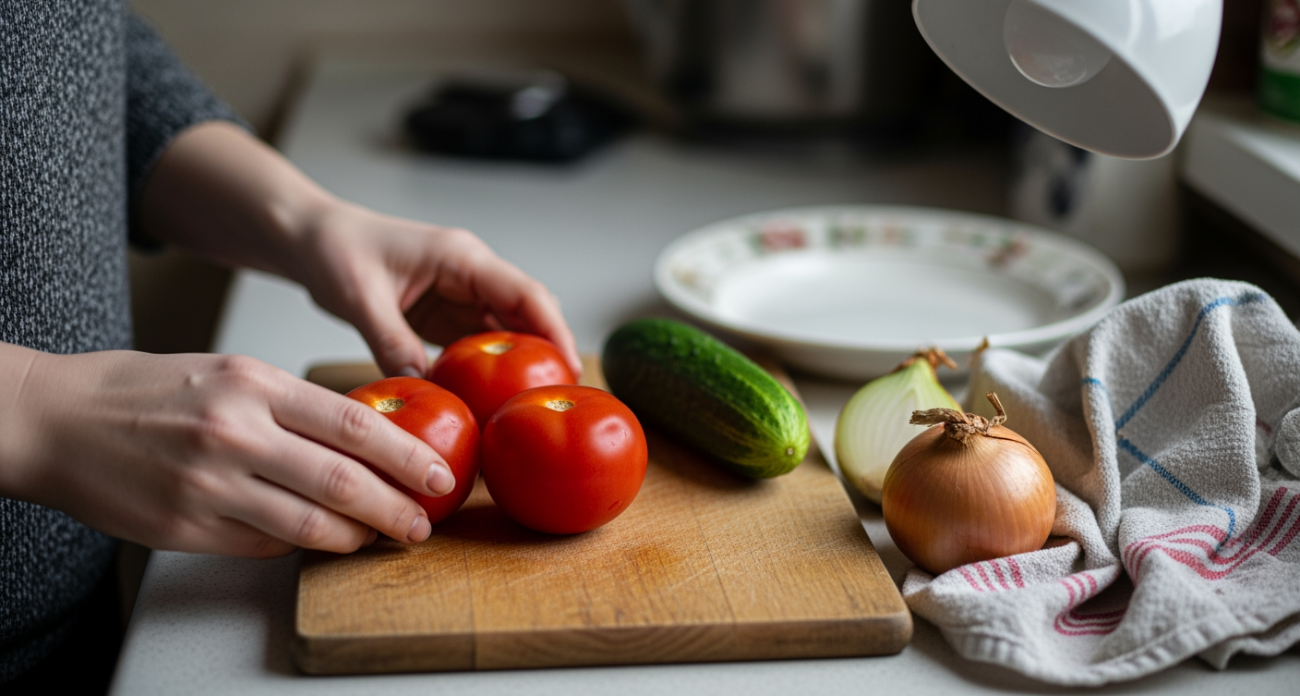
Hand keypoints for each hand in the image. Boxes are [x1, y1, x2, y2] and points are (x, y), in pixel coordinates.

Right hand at [0, 346, 455, 556]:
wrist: (58, 419)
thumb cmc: (146, 390)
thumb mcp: (229, 373)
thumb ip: (292, 406)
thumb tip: (360, 440)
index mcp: (253, 385)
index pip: (352, 424)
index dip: (405, 455)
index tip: (438, 473)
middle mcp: (235, 434)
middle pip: (343, 481)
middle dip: (396, 507)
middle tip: (425, 521)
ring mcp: (209, 486)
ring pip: (309, 525)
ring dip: (355, 537)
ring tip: (381, 537)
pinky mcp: (187, 528)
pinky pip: (265, 544)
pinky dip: (300, 544)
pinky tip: (318, 538)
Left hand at [138, 121, 580, 379]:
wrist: (309, 238)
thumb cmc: (333, 249)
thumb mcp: (360, 297)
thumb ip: (391, 340)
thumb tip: (422, 385)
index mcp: (461, 258)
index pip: (524, 293)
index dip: (553, 330)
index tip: (570, 367)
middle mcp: (469, 273)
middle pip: (526, 313)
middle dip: (547, 352)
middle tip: (559, 399)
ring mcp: (458, 294)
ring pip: (504, 331)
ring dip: (517, 364)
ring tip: (529, 406)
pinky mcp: (442, 313)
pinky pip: (475, 344)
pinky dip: (485, 370)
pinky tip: (486, 400)